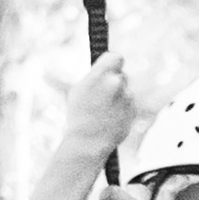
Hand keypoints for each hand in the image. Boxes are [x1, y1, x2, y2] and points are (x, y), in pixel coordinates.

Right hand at [55, 53, 136, 167]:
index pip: (115, 57)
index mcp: (101, 74)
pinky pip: (129, 105)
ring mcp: (127, 96)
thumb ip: (88, 77)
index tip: (109, 68)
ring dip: (119, 97)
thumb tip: (65, 69)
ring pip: (126, 91)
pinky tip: (111, 118)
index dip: (113, 63)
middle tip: (102, 95)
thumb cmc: (79, 115)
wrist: (88, 142)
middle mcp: (116, 83)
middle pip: (121, 75)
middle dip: (114, 82)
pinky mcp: (133, 110)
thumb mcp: (76, 91)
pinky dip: (123, 110)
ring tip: (104, 111)